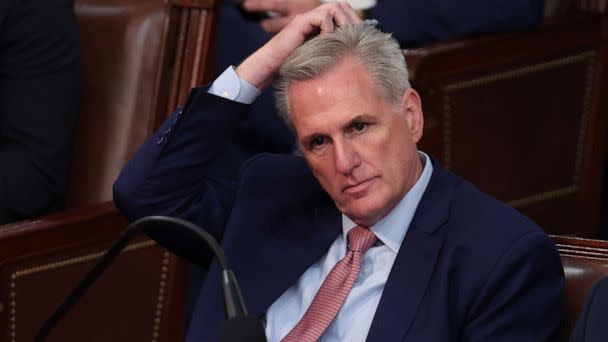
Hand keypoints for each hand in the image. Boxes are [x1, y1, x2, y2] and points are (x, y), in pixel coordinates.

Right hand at [236, 2, 361, 90]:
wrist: (271, 66)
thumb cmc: (292, 66)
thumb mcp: (318, 58)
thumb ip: (331, 52)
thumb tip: (352, 56)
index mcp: (319, 25)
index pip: (342, 13)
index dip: (352, 22)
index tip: (360, 37)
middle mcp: (313, 18)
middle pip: (340, 6)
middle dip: (350, 20)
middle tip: (353, 37)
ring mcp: (307, 18)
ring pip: (333, 8)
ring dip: (341, 22)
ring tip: (341, 38)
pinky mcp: (301, 22)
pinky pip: (324, 17)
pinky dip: (329, 28)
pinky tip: (325, 42)